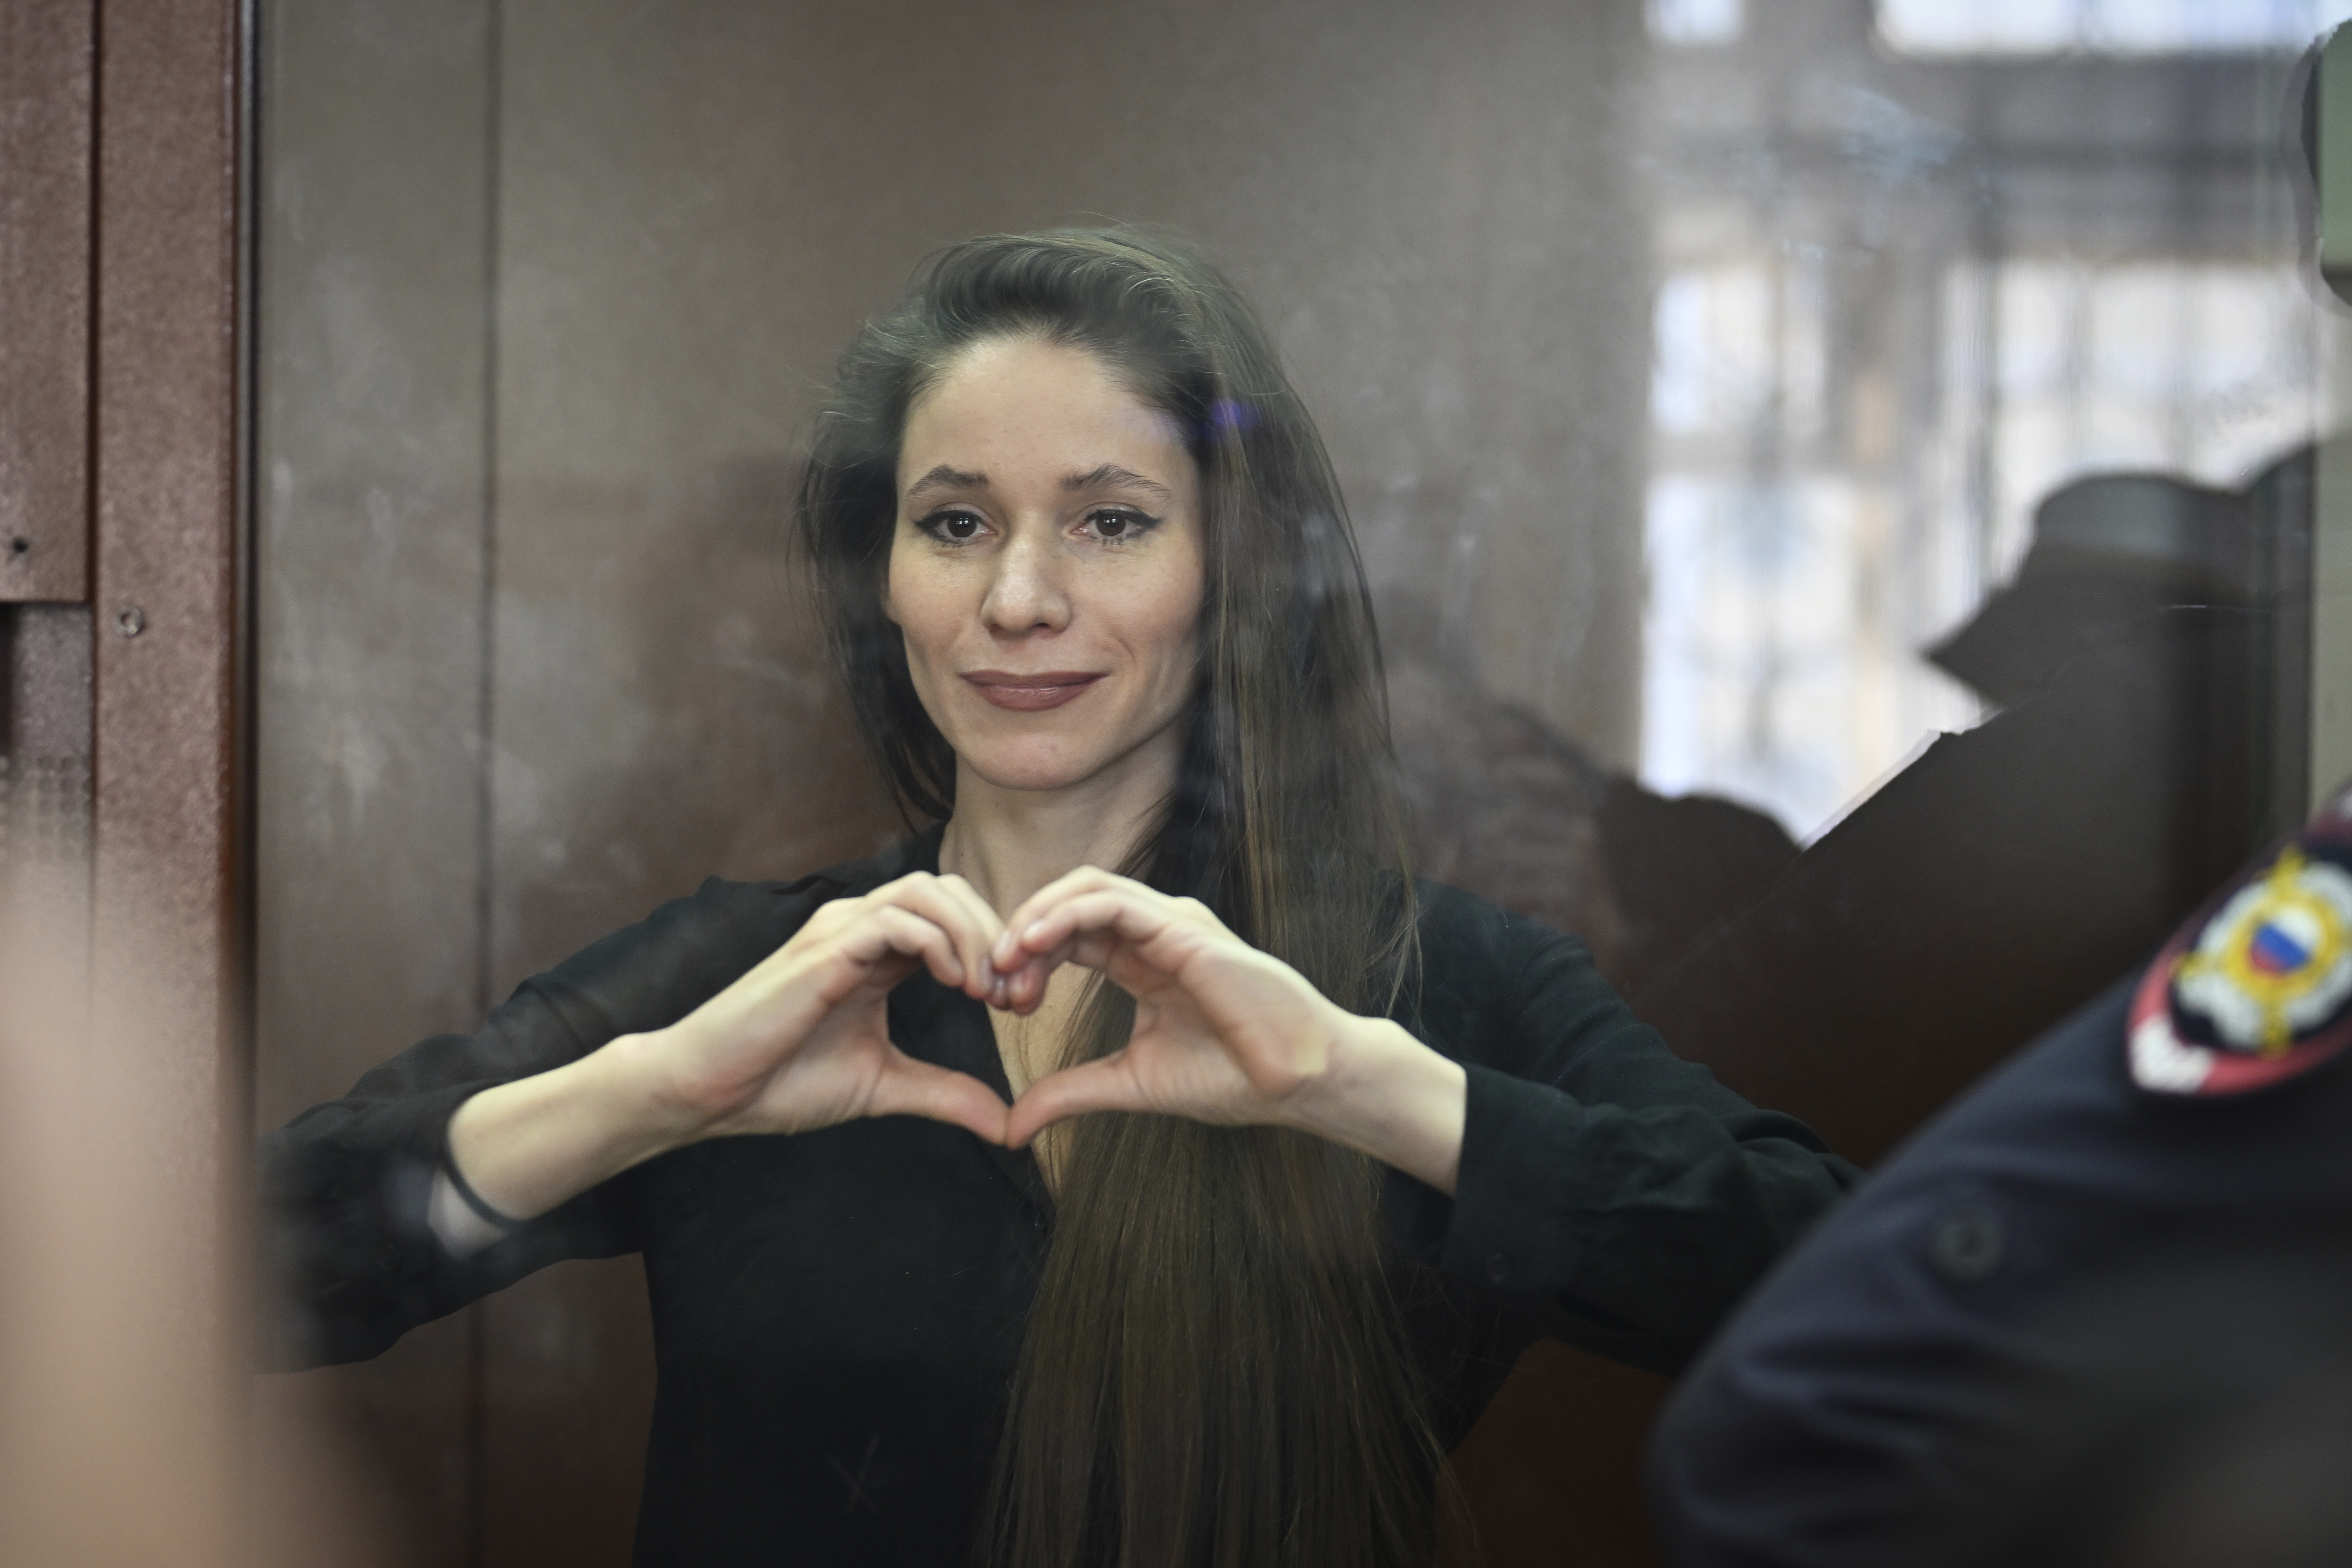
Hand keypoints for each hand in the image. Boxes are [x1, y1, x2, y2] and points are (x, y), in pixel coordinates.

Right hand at [657, 871, 1012, 1144]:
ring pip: (928, 891)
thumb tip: (1006, 1124)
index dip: (995, 949)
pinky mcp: (823, 950)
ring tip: (988, 989)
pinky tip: (953, 983)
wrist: (709, 1089)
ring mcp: (839, 931)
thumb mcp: (884, 1085)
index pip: (952, 914)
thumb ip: (945, 1093)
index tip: (1018, 1004)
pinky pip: (895, 920)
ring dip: (973, 934)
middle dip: (995, 933)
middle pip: (950, 889)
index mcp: (875, 951)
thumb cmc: (781, 1081)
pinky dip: (937, 942)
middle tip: (1014, 993)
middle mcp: (859, 927)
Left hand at [991, 869, 1466, 1189]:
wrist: (1300, 1081)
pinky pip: (1112, 903)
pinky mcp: (1186, 929)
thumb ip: (1071, 1093)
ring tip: (1004, 959)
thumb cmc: (1234, 1077)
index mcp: (1144, 959)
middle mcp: (1156, 930)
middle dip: (1020, 934)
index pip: (1069, 934)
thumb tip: (1011, 1128)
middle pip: (1068, 903)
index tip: (1002, 1003)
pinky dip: (1064, 915)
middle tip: (991, 981)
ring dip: (1035, 917)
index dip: (1027, 958)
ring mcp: (1173, 922)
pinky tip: (1033, 944)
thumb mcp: (1132, 1084)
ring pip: (1085, 887)